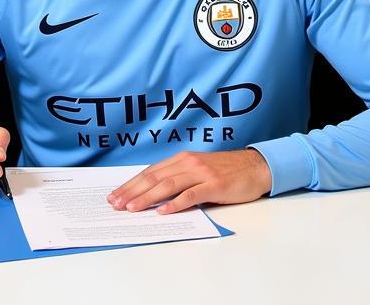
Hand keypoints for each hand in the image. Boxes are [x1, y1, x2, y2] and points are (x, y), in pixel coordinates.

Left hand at [107, 149, 271, 213]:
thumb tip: (154, 196)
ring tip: (132, 208)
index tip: (115, 195)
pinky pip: (191, 194)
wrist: (254, 167)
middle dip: (132, 191)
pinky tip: (163, 211)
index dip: (131, 184)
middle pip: (154, 177)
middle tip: (116, 204)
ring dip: (147, 197)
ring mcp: (201, 173)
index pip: (150, 172)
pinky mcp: (213, 185)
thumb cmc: (225, 172)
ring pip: (168, 184)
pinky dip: (175, 203)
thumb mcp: (198, 171)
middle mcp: (188, 163)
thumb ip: (179, 180)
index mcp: (182, 159)